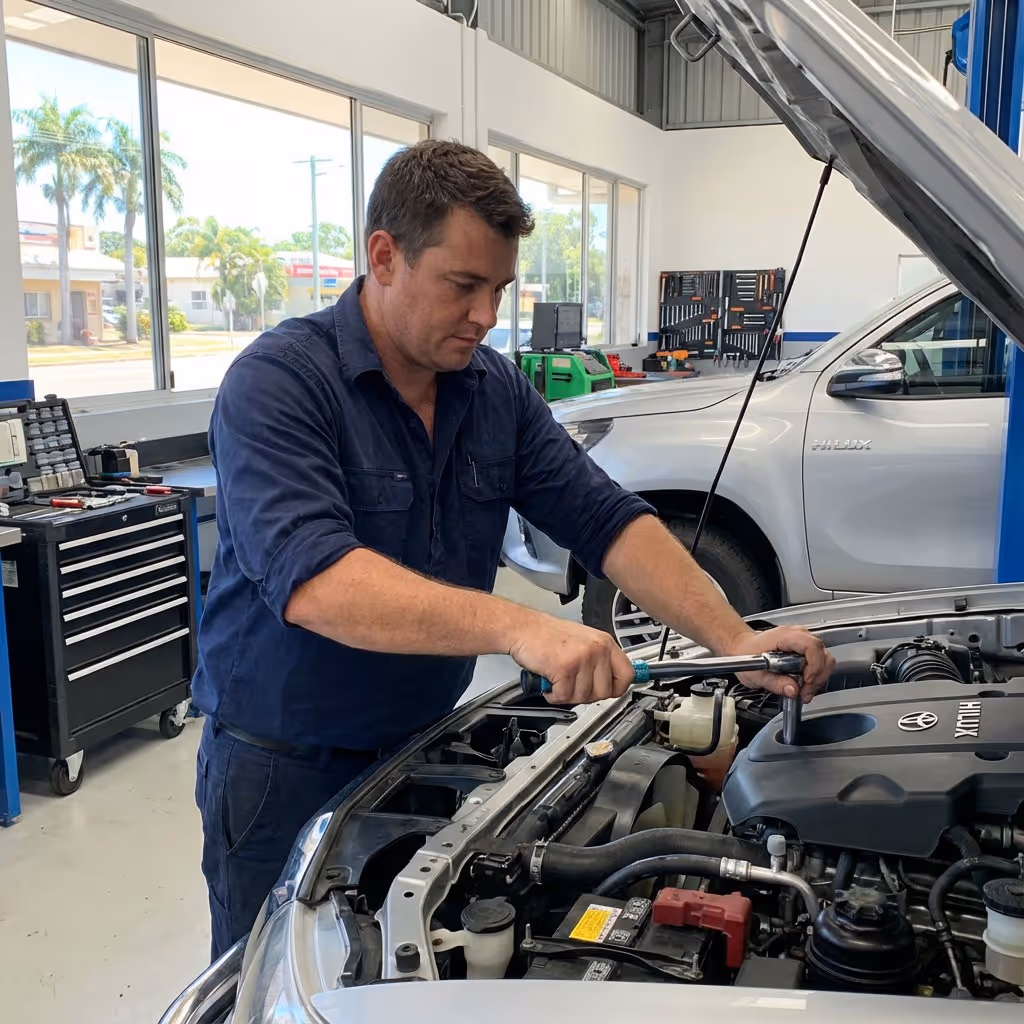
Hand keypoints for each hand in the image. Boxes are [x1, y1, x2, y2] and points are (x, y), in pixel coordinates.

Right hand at [508, 613, 634, 704]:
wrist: (522, 627)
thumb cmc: (546, 634)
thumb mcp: (583, 640)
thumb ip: (599, 660)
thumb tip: (610, 682)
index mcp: (604, 642)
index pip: (627, 675)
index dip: (616, 688)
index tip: (607, 691)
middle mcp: (596, 649)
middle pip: (604, 692)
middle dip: (585, 695)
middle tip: (572, 686)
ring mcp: (582, 658)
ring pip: (583, 697)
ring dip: (566, 694)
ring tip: (557, 680)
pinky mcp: (565, 668)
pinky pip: (564, 696)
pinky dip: (553, 695)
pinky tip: (549, 682)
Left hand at [728, 626, 834, 701]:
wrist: (741, 647)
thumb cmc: (745, 654)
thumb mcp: (755, 674)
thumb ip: (775, 683)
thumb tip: (793, 690)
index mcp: (784, 637)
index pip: (812, 647)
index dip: (814, 667)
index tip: (806, 683)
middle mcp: (796, 635)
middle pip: (822, 653)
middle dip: (818, 676)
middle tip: (806, 692)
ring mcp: (801, 640)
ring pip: (824, 657)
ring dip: (818, 677)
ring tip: (805, 691)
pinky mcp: (803, 647)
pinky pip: (819, 660)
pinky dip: (815, 674)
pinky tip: (804, 684)